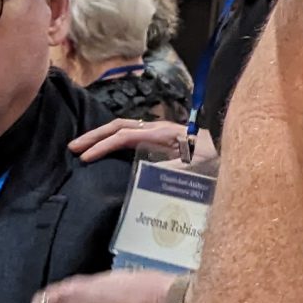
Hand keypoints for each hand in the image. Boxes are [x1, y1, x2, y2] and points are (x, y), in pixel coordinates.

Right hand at [69, 118, 216, 170]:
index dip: (104, 146)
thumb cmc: (216, 158)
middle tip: (72, 147)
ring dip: (102, 135)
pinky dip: (114, 137)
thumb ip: (174, 170)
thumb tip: (148, 177)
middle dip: (95, 136)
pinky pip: (132, 133)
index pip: (125, 136)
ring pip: (124, 127)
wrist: (230, 148)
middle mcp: (159, 128)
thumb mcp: (197, 167)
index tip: (85, 158)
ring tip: (82, 146)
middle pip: (120, 126)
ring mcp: (159, 131)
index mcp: (164, 133)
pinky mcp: (161, 138)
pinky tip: (104, 147)